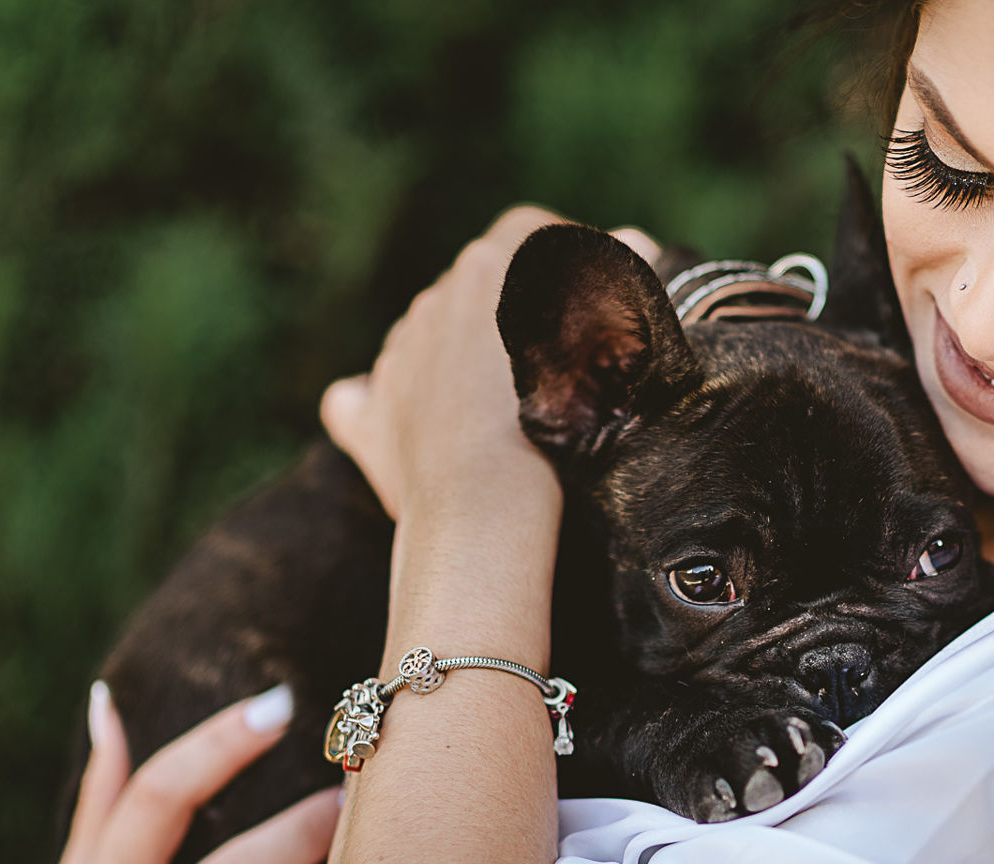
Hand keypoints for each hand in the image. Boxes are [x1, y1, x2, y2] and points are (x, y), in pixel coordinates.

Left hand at [319, 211, 660, 523]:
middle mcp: (432, 299)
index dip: (557, 254)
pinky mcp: (366, 414)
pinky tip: (402, 433)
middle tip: (550, 369)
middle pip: (473, 290)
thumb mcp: (605, 340)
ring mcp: (393, 357)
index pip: (526, 230)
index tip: (583, 293)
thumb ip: (615, 279)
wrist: (491, 503)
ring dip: (453, 365)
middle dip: (506, 319)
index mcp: (488, 267)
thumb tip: (636, 240)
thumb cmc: (563, 419)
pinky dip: (376, 408)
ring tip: (497, 420)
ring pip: (424, 343)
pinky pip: (357, 398)